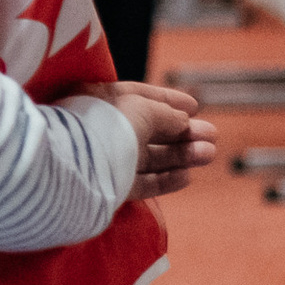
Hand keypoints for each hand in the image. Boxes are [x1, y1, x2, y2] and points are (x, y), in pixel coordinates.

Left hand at [72, 81, 217, 201]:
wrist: (73, 167)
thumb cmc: (105, 125)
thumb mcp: (141, 109)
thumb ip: (165, 114)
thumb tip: (183, 121)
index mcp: (96, 99)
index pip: (136, 96)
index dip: (167, 99)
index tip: (195, 105)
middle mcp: (98, 128)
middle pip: (146, 129)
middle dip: (181, 132)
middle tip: (212, 134)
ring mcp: (102, 159)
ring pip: (146, 157)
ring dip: (180, 155)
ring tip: (209, 153)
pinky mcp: (106, 188)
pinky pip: (139, 182)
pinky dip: (164, 179)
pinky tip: (187, 175)